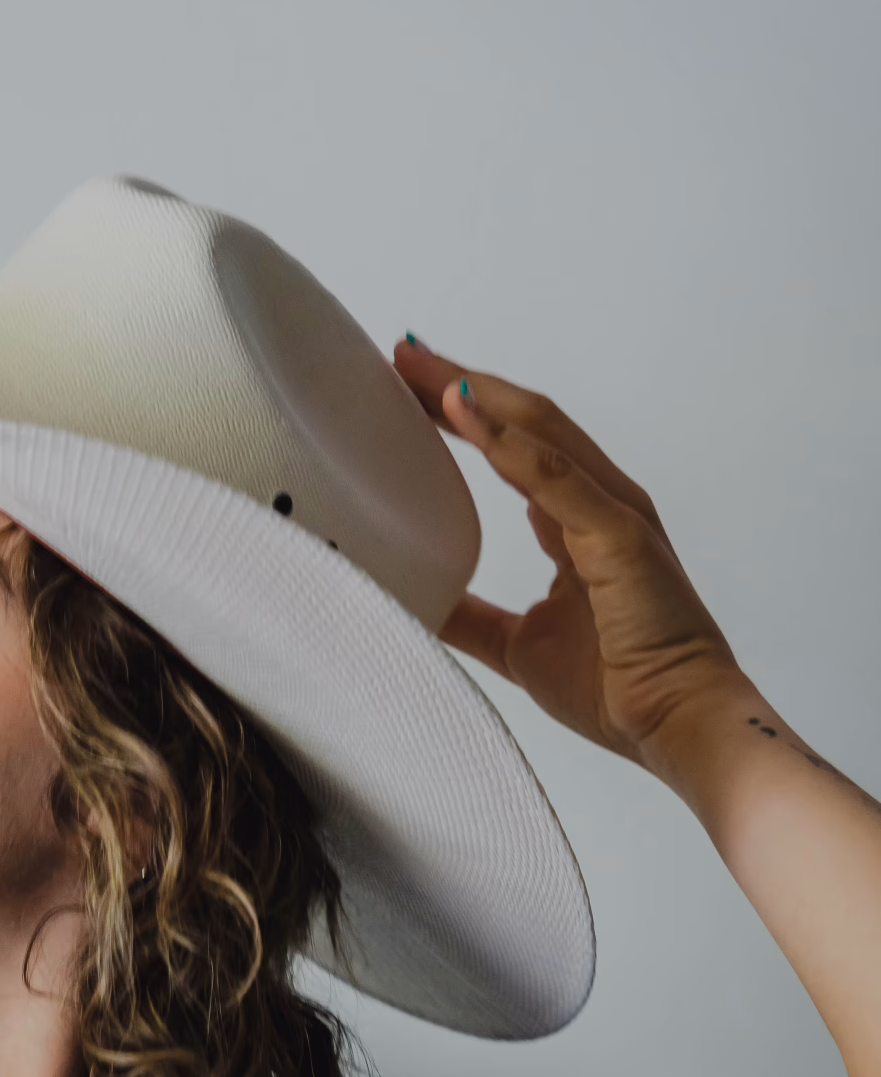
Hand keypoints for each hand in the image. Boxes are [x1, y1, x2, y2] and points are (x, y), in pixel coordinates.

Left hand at [392, 335, 745, 768]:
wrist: (674, 723)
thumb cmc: (615, 685)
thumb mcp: (517, 643)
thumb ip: (473, 617)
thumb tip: (421, 603)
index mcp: (578, 523)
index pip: (516, 449)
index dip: (465, 418)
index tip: (409, 392)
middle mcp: (598, 503)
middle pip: (524, 423)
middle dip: (464, 386)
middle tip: (403, 354)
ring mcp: (612, 512)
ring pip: (539, 431)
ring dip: (478, 395)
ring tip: (421, 367)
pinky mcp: (619, 534)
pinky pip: (556, 477)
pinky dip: (508, 443)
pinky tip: (463, 412)